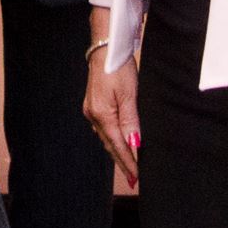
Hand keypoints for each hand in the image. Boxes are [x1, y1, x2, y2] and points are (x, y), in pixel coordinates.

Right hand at [82, 14, 140, 186]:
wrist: (105, 49)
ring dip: (117, 151)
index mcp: (102, 115)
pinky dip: (112, 138)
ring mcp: (91, 110)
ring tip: (128, 165)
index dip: (128, 162)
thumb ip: (131, 121)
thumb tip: (134, 144)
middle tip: (133, 178)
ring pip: (106, 137)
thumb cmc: (118, 68)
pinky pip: (103, 128)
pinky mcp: (93, 105)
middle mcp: (93, 116)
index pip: (117, 146)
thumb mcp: (129, 94)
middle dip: (122, 161)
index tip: (136, 178)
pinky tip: (118, 142)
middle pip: (109, 144)